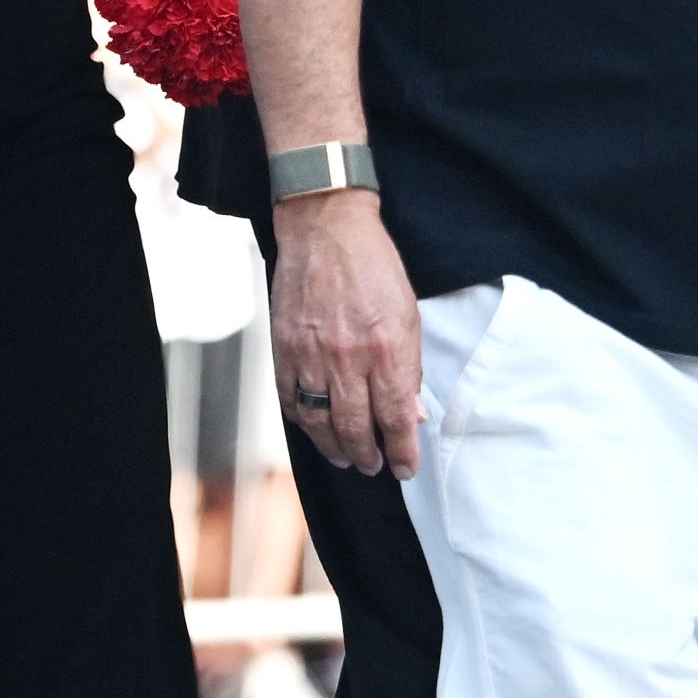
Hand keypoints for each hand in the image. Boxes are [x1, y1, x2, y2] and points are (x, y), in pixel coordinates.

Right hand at [268, 192, 425, 478]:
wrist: (326, 230)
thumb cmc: (374, 268)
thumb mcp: (409, 314)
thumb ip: (410, 368)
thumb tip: (413, 414)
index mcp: (387, 348)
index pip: (396, 417)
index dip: (403, 450)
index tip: (406, 468)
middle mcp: (348, 358)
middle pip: (357, 427)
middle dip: (369, 456)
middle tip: (374, 467)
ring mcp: (312, 355)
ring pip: (321, 422)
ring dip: (335, 448)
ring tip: (346, 458)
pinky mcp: (284, 348)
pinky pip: (291, 400)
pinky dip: (303, 422)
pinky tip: (315, 429)